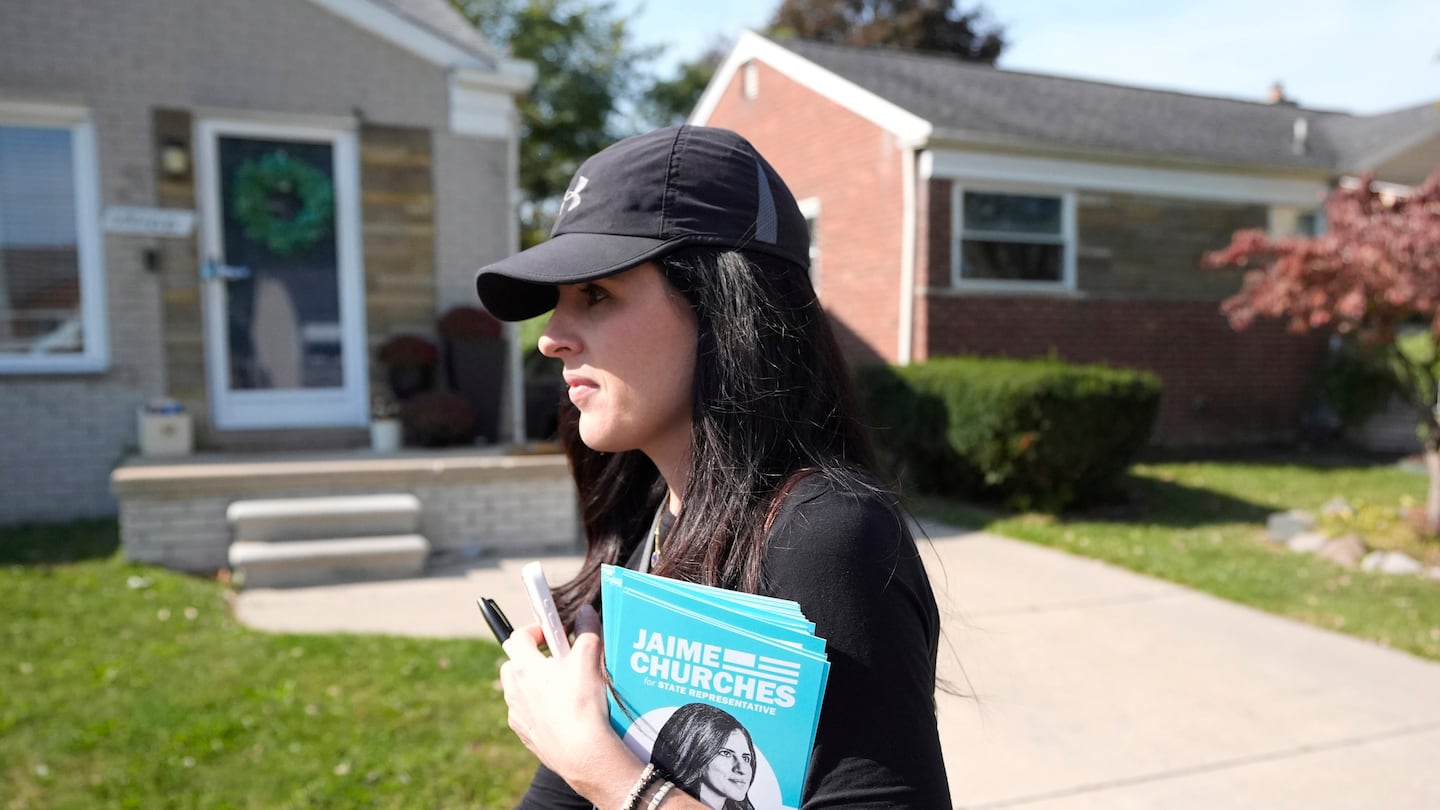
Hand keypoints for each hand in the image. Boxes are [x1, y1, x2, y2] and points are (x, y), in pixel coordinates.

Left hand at [500, 605, 639, 802]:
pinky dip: (538, 708)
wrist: (581, 752)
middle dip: (531, 656)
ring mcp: (517, 713)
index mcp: (524, 667)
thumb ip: (587, 630)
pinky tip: (560, 712)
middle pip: (513, 662)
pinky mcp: (525, 734)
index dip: (536, 629)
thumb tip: (585, 612)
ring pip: (518, 689)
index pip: (519, 636)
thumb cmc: (582, 703)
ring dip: (533, 683)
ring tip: (561, 686)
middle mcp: (514, 689)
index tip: (553, 631)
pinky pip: (526, 713)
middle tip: (556, 657)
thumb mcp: (589, 658)